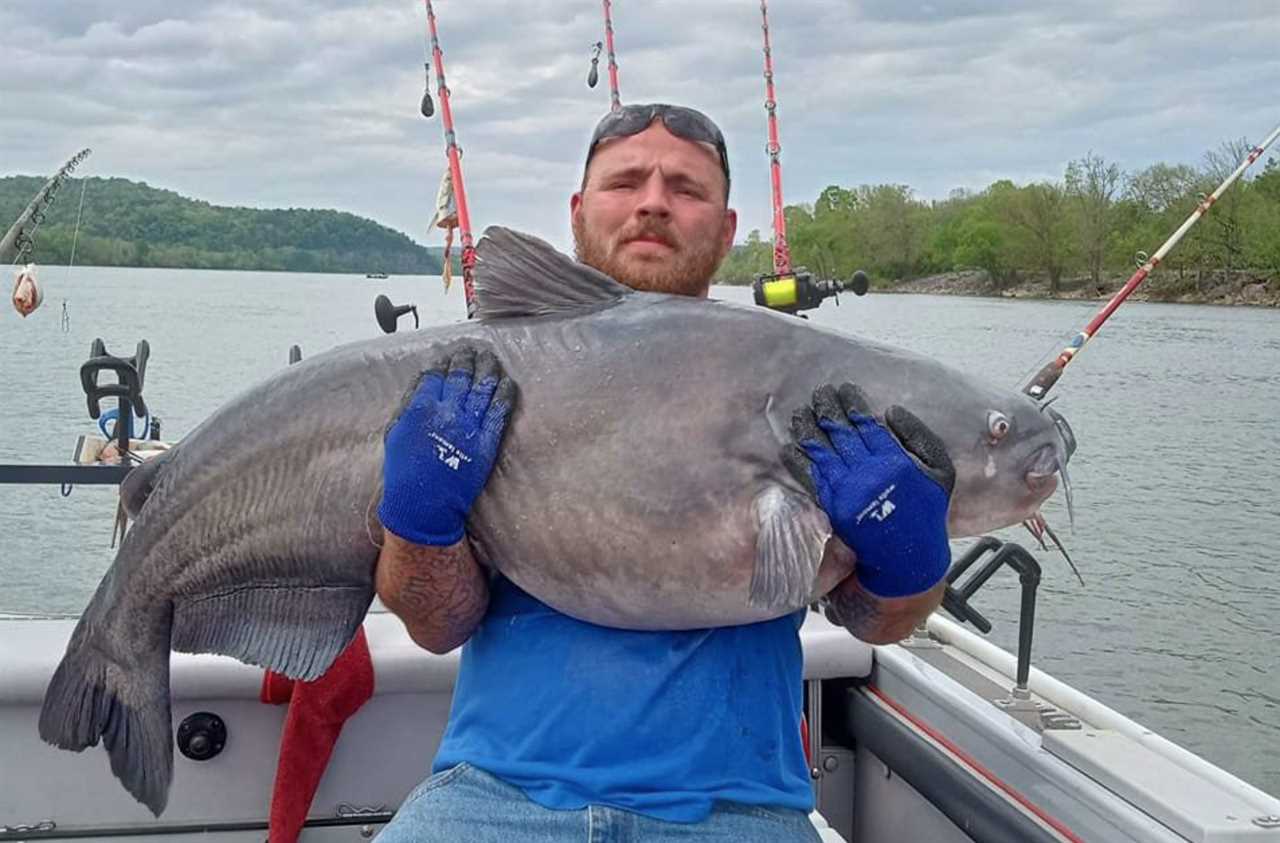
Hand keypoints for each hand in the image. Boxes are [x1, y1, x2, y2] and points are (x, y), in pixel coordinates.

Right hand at [378, 346, 516, 545]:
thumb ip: (408, 405)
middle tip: (472, 349)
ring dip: (488, 368)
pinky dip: (504, 394)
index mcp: (421, 409)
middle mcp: (447, 413)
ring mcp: (469, 426)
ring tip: (490, 357)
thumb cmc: (404, 472)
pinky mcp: (487, 442)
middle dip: (467, 359)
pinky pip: (498, 411)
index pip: (436, 376)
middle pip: (461, 376)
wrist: (424, 505)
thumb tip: (422, 382)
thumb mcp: (394, 434)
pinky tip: (507, 382)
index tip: (448, 355)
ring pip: (483, 388)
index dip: (443, 362)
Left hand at [781, 383, 953, 597]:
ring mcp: (847, 491)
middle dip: (827, 409)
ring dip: (808, 430)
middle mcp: (868, 474)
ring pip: (822, 452)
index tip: (843, 389)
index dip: (852, 404)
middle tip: (818, 393)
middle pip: (840, 433)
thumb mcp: (940, 471)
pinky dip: (799, 462)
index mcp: (895, 462)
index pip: (867, 424)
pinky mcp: (832, 508)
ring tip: (799, 413)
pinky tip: (789, 447)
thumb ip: (919, 437)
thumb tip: (891, 411)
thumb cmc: (927, 510)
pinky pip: (811, 479)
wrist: (909, 557)